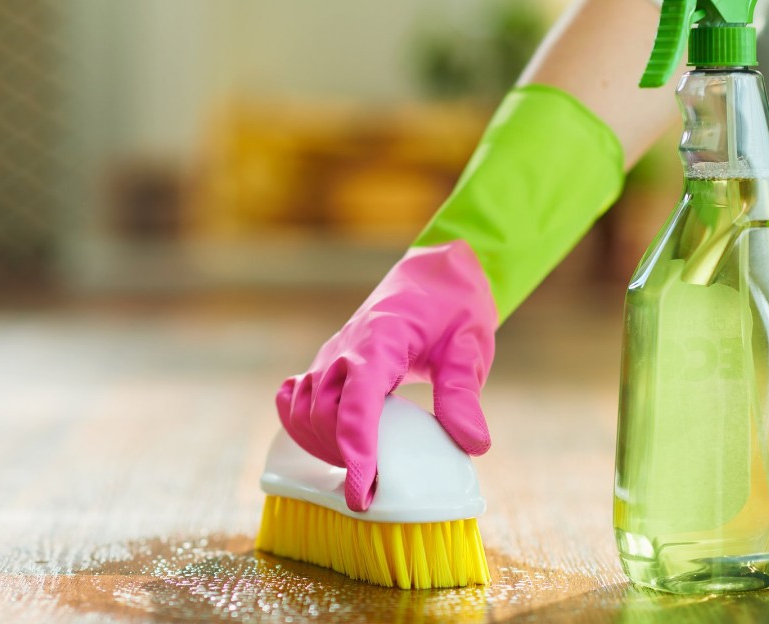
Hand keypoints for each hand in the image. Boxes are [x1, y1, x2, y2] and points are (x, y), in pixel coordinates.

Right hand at [276, 240, 496, 511]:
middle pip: (324, 415)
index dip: (356, 454)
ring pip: (306, 410)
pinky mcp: (328, 361)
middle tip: (376, 485)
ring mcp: (331, 354)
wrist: (434, 274)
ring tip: (357, 466)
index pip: (357, 406)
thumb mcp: (470, 346)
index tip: (362, 495)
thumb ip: (463, 394)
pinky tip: (326, 441)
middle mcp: (345, 349)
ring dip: (323, 444)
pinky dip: (302, 423)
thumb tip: (473, 444)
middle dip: (343, 455)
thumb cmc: (453, 306)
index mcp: (380, 343)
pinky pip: (295, 397)